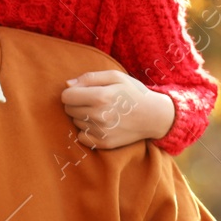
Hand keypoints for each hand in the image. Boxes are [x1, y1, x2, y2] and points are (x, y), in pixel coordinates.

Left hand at [61, 71, 175, 148]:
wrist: (153, 116)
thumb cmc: (132, 93)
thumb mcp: (115, 77)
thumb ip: (89, 78)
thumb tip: (67, 85)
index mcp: (101, 96)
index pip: (66, 97)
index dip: (72, 92)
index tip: (82, 92)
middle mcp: (99, 115)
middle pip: (69, 110)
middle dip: (77, 104)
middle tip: (95, 102)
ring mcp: (101, 132)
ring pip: (75, 122)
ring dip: (83, 117)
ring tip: (102, 112)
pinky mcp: (104, 143)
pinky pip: (81, 136)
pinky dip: (87, 130)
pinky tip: (101, 124)